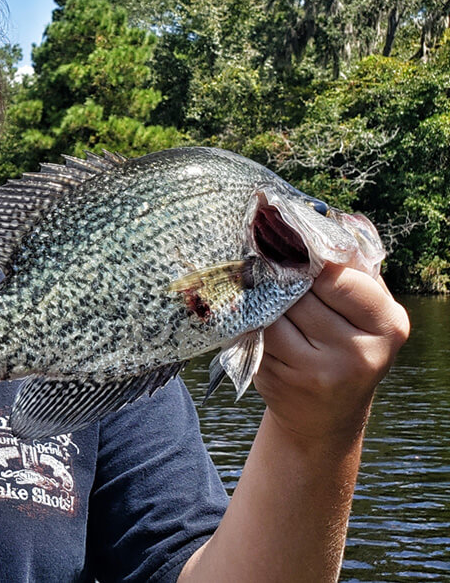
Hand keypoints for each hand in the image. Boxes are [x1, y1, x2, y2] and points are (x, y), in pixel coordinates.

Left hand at [256, 264, 408, 444]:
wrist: (326, 413)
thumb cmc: (346, 346)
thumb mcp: (366, 312)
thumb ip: (353, 273)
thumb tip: (318, 225)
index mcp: (387, 325)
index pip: (339, 280)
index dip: (310, 261)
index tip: (292, 247)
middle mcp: (358, 353)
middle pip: (302, 296)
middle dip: (282, 279)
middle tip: (266, 263)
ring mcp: (318, 372)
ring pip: (274, 315)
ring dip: (263, 300)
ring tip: (259, 289)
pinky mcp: (283, 381)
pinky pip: (257, 336)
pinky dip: (252, 322)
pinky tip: (254, 317)